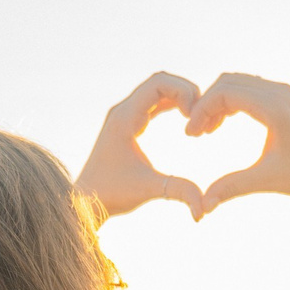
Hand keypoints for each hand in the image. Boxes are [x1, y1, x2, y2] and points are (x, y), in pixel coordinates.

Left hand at [75, 73, 204, 217]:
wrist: (86, 200)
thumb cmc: (111, 194)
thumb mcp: (147, 190)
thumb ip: (178, 192)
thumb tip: (203, 208)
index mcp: (125, 118)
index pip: (158, 83)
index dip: (183, 91)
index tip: (194, 115)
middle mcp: (123, 110)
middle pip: (159, 81)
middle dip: (184, 91)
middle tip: (202, 112)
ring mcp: (124, 115)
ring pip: (156, 90)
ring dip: (178, 96)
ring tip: (197, 115)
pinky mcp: (128, 124)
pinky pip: (152, 103)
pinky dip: (171, 104)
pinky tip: (185, 118)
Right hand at [182, 74, 289, 219]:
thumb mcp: (269, 181)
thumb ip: (232, 187)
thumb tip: (202, 204)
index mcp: (275, 108)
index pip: (225, 93)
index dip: (201, 110)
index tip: (191, 136)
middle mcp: (280, 93)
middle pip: (228, 82)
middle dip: (206, 104)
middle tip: (195, 134)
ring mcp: (284, 92)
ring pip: (238, 83)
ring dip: (218, 102)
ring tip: (206, 131)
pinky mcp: (286, 98)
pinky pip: (250, 89)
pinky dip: (231, 101)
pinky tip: (224, 125)